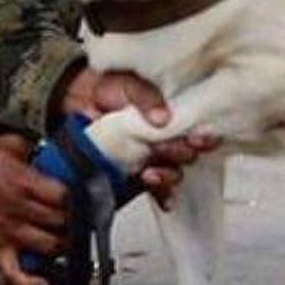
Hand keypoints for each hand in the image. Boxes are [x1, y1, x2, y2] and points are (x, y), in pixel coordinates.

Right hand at [0, 135, 67, 284]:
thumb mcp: (6, 142)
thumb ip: (32, 147)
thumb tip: (48, 150)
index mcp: (24, 183)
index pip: (65, 196)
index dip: (80, 199)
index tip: (84, 199)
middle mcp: (18, 209)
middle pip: (62, 223)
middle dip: (76, 223)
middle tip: (81, 221)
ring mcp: (7, 231)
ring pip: (48, 247)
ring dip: (63, 247)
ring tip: (69, 242)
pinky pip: (14, 273)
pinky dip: (30, 283)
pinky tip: (43, 282)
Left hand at [59, 66, 221, 208]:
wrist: (82, 98)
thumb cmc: (112, 87)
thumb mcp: (130, 83)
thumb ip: (147, 97)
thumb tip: (162, 117)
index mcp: (173, 115)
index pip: (197, 129)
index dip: (202, 137)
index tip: (196, 139)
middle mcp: (168, 137)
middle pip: (187, 154)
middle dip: (180, 154)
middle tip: (165, 149)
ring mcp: (153, 156)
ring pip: (173, 172)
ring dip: (167, 176)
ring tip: (151, 173)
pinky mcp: (138, 171)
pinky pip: (157, 189)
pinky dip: (163, 196)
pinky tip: (164, 200)